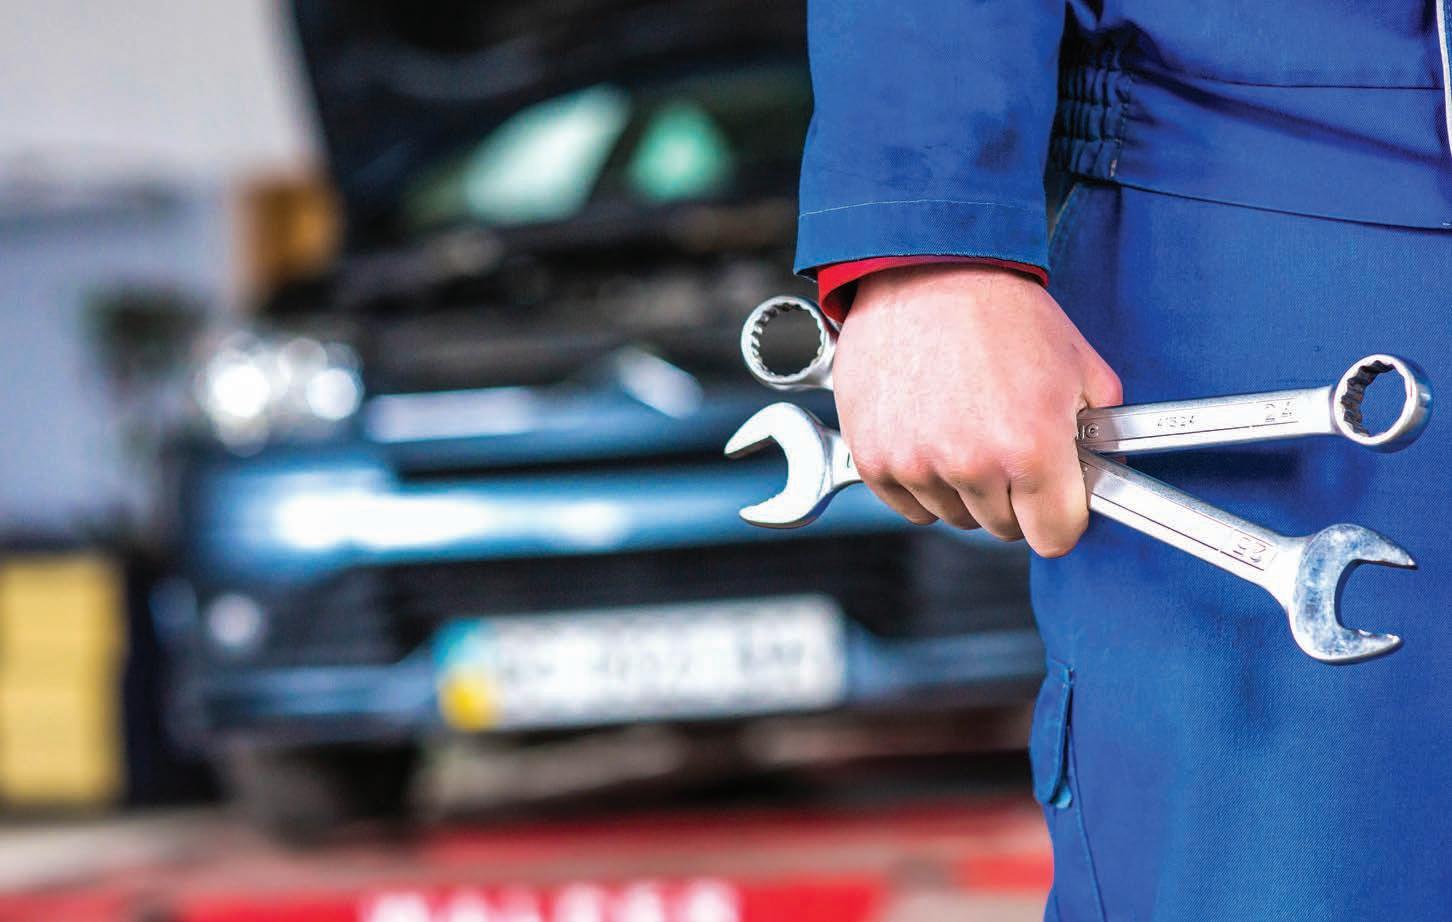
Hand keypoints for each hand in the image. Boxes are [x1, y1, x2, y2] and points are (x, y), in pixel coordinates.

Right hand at [833, 263, 1121, 556]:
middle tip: (1006, 443)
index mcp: (1031, 447)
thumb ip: (1100, 430)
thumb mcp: (1078, 363)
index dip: (1060, 518)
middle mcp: (971, 463)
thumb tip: (1106, 472)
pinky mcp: (875, 458)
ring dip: (963, 488)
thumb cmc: (998, 310)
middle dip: (1012, 496)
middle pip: (1003, 529)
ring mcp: (916, 464)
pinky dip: (921, 481)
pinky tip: (929, 433)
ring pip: (953, 517)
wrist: (926, 271)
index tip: (1054, 501)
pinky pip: (907, 505)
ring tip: (963, 427)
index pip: (1055, 538)